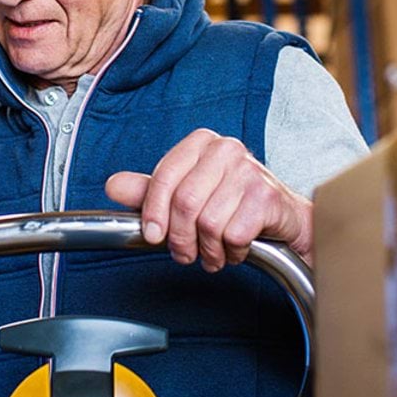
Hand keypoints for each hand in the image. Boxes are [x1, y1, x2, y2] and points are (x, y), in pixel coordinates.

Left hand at [105, 128, 312, 271]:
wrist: (283, 217)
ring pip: (209, 223)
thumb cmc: (232, 204)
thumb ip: (149, 191)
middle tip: (186, 253)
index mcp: (201, 143)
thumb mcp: (185, 194)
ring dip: (208, 249)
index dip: (153, 212)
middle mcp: (226, 149)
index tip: (153, 235)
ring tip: (214, 252)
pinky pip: (234, 235)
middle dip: (181, 238)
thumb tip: (113, 186)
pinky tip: (236, 248)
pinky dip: (232, 252)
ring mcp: (250, 171)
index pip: (165, 177)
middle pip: (185, 203)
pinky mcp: (267, 196)